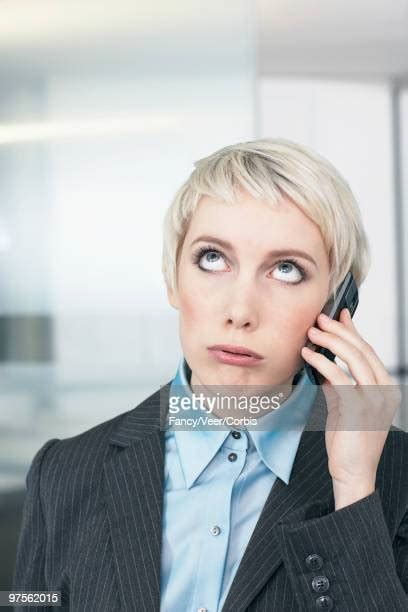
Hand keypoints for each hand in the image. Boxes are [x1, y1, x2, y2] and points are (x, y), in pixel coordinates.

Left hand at [301, 308, 401, 509]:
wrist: (353, 473)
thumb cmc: (349, 442)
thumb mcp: (345, 407)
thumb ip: (340, 386)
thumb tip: (326, 366)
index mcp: (386, 389)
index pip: (368, 352)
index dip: (353, 331)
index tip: (340, 315)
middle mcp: (385, 391)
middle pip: (362, 350)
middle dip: (339, 331)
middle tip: (320, 319)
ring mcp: (375, 400)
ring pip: (353, 359)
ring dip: (330, 342)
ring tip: (312, 332)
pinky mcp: (358, 408)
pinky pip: (339, 378)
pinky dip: (322, 363)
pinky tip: (309, 355)